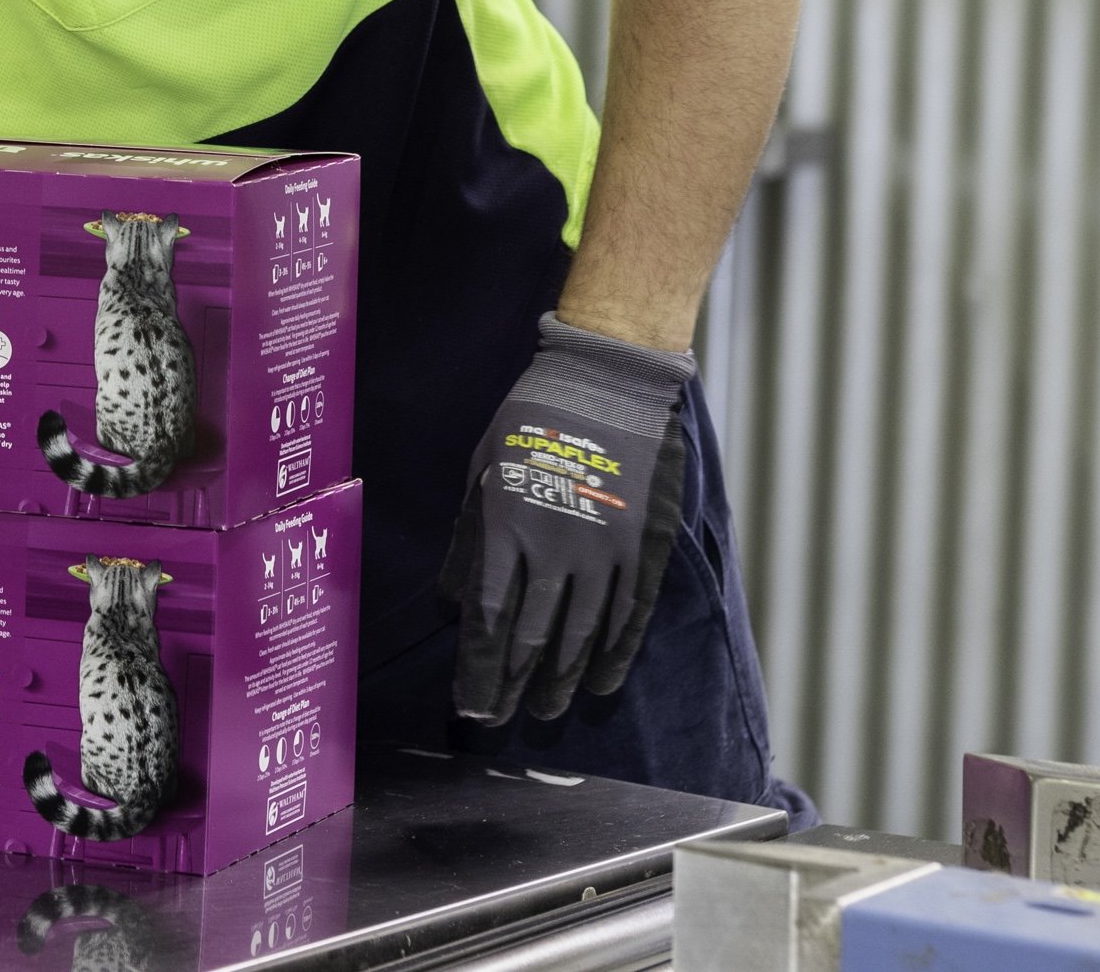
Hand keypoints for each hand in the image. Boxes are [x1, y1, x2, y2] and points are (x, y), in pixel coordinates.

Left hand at [441, 315, 693, 725]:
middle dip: (514, 685)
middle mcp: (556, 548)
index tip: (470, 709)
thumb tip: (454, 605)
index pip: (491, 620)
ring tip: (548, 709)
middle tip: (502, 720)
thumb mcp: (482, 468)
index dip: (480, 671)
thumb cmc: (533, 418)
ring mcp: (606, 549)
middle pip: (533, 636)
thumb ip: (469, 539)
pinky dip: (615, 653)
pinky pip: (630, 614)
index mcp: (508, 526)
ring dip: (562, 678)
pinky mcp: (645, 545)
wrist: (609, 380)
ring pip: (583, 634)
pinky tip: (601, 681)